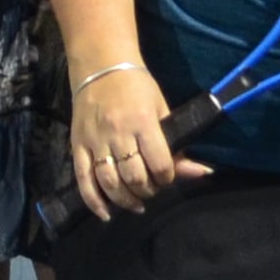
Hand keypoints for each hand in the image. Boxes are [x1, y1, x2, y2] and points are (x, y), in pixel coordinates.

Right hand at [66, 61, 207, 222]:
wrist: (100, 65)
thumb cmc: (137, 86)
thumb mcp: (162, 109)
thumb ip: (177, 144)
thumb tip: (202, 172)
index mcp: (143, 122)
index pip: (159, 163)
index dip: (166, 177)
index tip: (167, 177)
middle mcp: (118, 132)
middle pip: (134, 176)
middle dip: (147, 190)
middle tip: (151, 188)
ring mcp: (95, 140)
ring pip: (110, 182)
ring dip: (125, 200)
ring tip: (136, 203)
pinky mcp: (77, 145)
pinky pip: (83, 179)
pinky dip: (94, 201)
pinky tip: (106, 213)